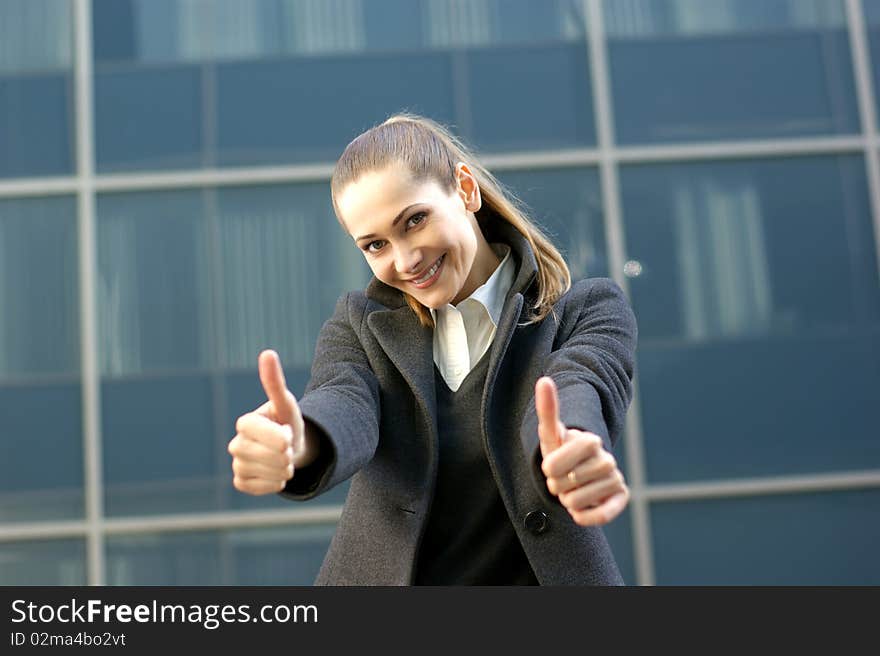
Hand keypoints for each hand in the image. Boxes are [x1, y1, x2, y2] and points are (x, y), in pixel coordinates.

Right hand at [228, 350, 305, 494]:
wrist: (293, 449)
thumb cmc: (288, 422)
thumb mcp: (287, 403)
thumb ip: (275, 382)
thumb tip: (267, 353)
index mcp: (245, 422)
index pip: (255, 431)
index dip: (276, 436)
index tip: (289, 436)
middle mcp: (236, 443)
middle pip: (259, 455)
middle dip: (283, 455)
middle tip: (290, 450)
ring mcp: (237, 463)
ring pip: (260, 472)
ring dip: (281, 470)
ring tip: (286, 460)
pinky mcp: (241, 481)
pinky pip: (257, 487)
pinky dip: (273, 483)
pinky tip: (277, 473)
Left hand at [535, 376, 628, 525]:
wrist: (573, 476)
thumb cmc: (559, 453)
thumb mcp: (550, 434)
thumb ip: (548, 409)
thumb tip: (544, 379)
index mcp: (590, 441)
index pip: (564, 458)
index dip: (552, 467)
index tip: (549, 468)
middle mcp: (607, 459)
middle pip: (570, 481)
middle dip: (557, 485)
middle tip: (561, 480)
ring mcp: (615, 478)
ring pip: (580, 500)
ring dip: (567, 500)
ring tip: (570, 492)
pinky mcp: (620, 497)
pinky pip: (603, 514)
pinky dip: (587, 517)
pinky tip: (579, 513)